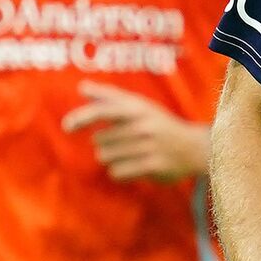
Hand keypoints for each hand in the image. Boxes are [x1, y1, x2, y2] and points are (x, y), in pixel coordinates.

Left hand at [61, 81, 206, 182]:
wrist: (195, 147)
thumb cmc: (160, 124)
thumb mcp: (139, 106)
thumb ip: (109, 97)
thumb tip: (82, 87)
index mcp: (138, 108)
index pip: (103, 110)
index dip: (81, 117)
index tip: (66, 127)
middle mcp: (143, 125)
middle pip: (100, 141)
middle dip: (108, 144)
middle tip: (129, 142)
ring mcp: (149, 146)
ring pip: (107, 158)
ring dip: (114, 158)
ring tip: (134, 154)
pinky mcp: (153, 166)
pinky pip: (117, 173)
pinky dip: (121, 172)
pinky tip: (136, 166)